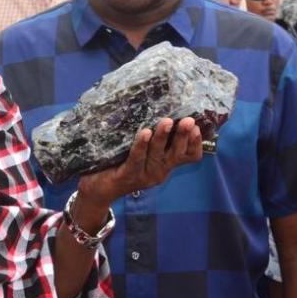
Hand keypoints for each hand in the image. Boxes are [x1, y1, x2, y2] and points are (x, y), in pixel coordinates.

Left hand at [77, 117, 202, 208]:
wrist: (98, 190)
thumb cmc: (122, 164)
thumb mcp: (143, 152)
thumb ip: (154, 138)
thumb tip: (162, 108)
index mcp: (166, 164)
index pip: (190, 156)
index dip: (196, 143)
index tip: (198, 126)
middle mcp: (159, 171)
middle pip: (176, 154)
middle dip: (184, 136)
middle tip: (189, 120)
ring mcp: (144, 175)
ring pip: (158, 155)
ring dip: (163, 137)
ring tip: (167, 121)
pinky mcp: (128, 175)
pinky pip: (136, 158)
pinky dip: (141, 145)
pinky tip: (145, 132)